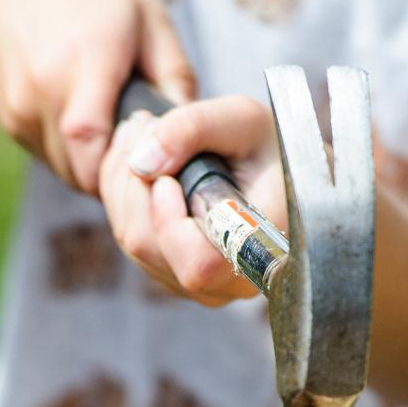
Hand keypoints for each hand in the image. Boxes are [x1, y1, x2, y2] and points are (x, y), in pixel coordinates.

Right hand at [0, 0, 194, 193]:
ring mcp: (19, 107)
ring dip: (94, 167)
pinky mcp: (9, 121)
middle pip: (83, 170)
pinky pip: (49, 159)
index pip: (92, 142)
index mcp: (82, 62)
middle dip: (116, 175)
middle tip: (139, 154)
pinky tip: (86, 123)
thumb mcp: (149, 23)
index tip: (149, 162)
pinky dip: (72, 155)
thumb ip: (176, 82)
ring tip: (113, 132)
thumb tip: (195, 141)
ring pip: (67, 171)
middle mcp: (42, 88)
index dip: (123, 168)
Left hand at [100, 96, 285, 305]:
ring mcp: (201, 287)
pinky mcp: (176, 278)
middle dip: (133, 183)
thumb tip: (140, 162)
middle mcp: (229, 282)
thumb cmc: (271, 149)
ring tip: (144, 136)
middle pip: (149, 248)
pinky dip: (125, 198)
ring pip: (133, 244)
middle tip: (142, 127)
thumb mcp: (242, 119)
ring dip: (123, 184)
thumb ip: (192, 129)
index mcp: (259, 250)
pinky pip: (131, 243)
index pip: (197, 264)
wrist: (283, 177)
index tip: (166, 178)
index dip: (169, 222)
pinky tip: (145, 165)